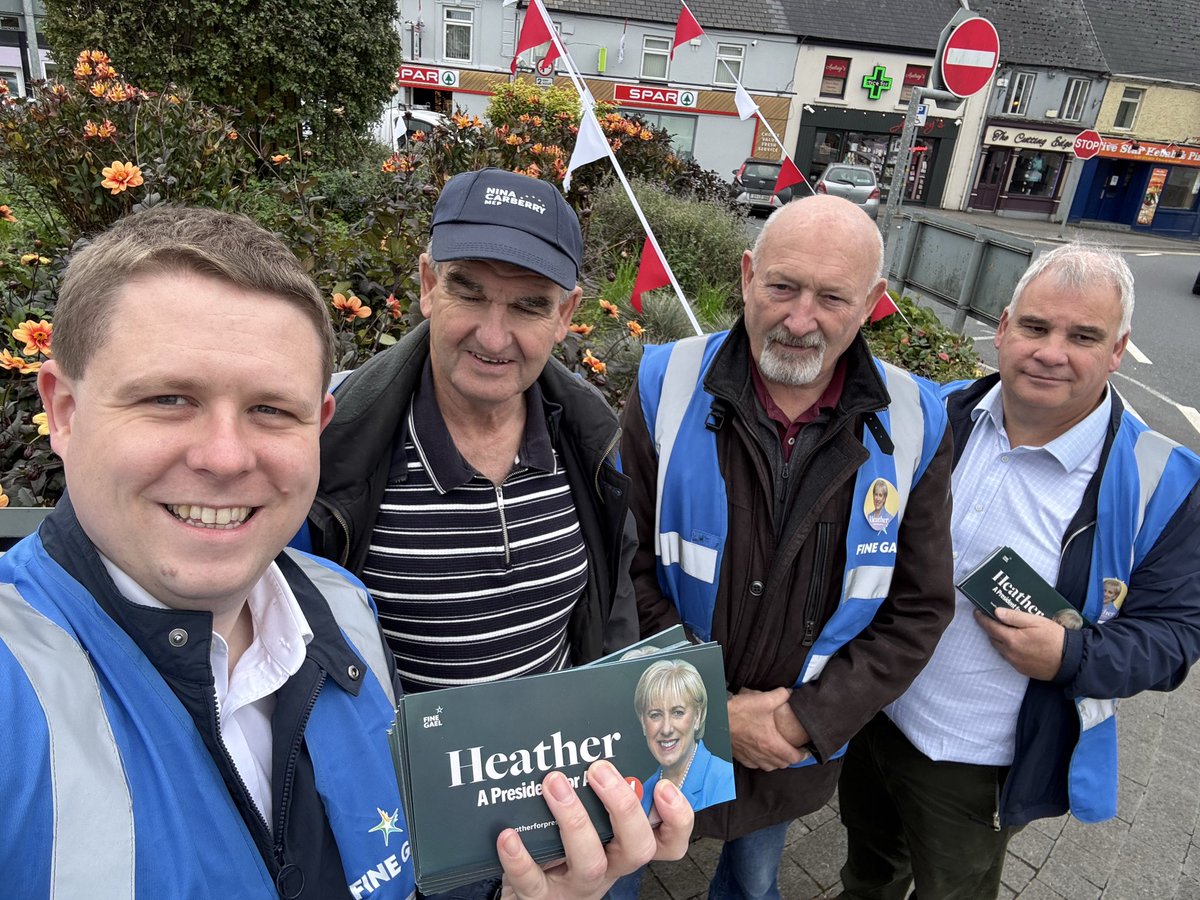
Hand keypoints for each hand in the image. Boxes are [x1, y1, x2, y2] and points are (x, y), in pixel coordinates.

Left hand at [497, 760, 692, 898]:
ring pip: (590, 862)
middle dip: (623, 806)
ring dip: (574, 820)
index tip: (662, 786)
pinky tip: (509, 835)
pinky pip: (533, 882)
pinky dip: (521, 858)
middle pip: (637, 847)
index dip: (677, 818)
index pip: (668, 841)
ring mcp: (575, 886)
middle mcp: (609, 867)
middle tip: (599, 768)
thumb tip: (586, 734)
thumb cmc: (561, 850)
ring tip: (553, 783)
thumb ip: (595, 792)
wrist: (531, 896)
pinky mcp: (540, 899)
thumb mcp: (588, 825)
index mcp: (624, 847)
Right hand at [728, 687, 807, 770]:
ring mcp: (751, 757)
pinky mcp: (741, 757)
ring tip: (780, 753)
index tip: (807, 750)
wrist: (717, 719)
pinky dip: (762, 762)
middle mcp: (763, 755)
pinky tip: (761, 754)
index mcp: (772, 744)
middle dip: (791, 758)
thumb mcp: (764, 699)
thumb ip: (781, 695)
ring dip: (777, 762)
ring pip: (769, 767)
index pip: (794, 757)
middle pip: (783, 764)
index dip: (803, 755)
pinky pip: (755, 765)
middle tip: (795, 750)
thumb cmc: (740, 711)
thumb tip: (791, 692)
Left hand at [975, 608, 1065, 679]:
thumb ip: (1014, 617)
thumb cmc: (1055, 638)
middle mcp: (1010, 653)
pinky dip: (1008, 649)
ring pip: (1000, 649)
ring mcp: (1015, 662)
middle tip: (993, 619)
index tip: (977, 612)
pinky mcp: (1022, 669)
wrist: (1070, 660)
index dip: (982, 618)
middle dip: (991, 628)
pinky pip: (1009, 657)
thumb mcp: (1036, 621)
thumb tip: (996, 612)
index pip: (990, 627)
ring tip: (1005, 630)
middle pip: (993, 638)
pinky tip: (1016, 643)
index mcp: (1012, 639)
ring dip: (999, 639)